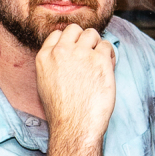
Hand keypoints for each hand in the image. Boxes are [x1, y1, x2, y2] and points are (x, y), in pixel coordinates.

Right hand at [34, 23, 116, 143]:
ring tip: (99, 62)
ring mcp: (81, 53)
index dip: (69, 42)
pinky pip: (107, 46)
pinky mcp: (99, 59)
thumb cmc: (62, 112)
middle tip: (89, 56)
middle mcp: (61, 51)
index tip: (75, 52)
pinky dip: (110, 56)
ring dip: (97, 45)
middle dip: (83, 39)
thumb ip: (53, 65)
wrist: (75, 126)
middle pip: (75, 29)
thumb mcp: (45, 83)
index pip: (57, 34)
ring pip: (92, 33)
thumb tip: (67, 55)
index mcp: (44, 57)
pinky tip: (108, 68)